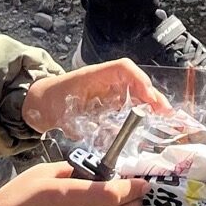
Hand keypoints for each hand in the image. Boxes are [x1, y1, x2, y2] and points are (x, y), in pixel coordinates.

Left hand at [22, 60, 170, 137]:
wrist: (39, 103)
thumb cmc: (50, 101)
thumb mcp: (62, 110)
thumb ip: (79, 123)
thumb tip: (100, 136)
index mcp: (95, 75)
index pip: (123, 69)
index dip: (140, 81)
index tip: (150, 98)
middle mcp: (106, 80)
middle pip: (135, 81)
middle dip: (152, 96)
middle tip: (166, 113)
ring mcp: (108, 91)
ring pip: (136, 93)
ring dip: (151, 104)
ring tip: (164, 118)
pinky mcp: (108, 103)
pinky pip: (129, 104)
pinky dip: (142, 112)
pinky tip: (150, 124)